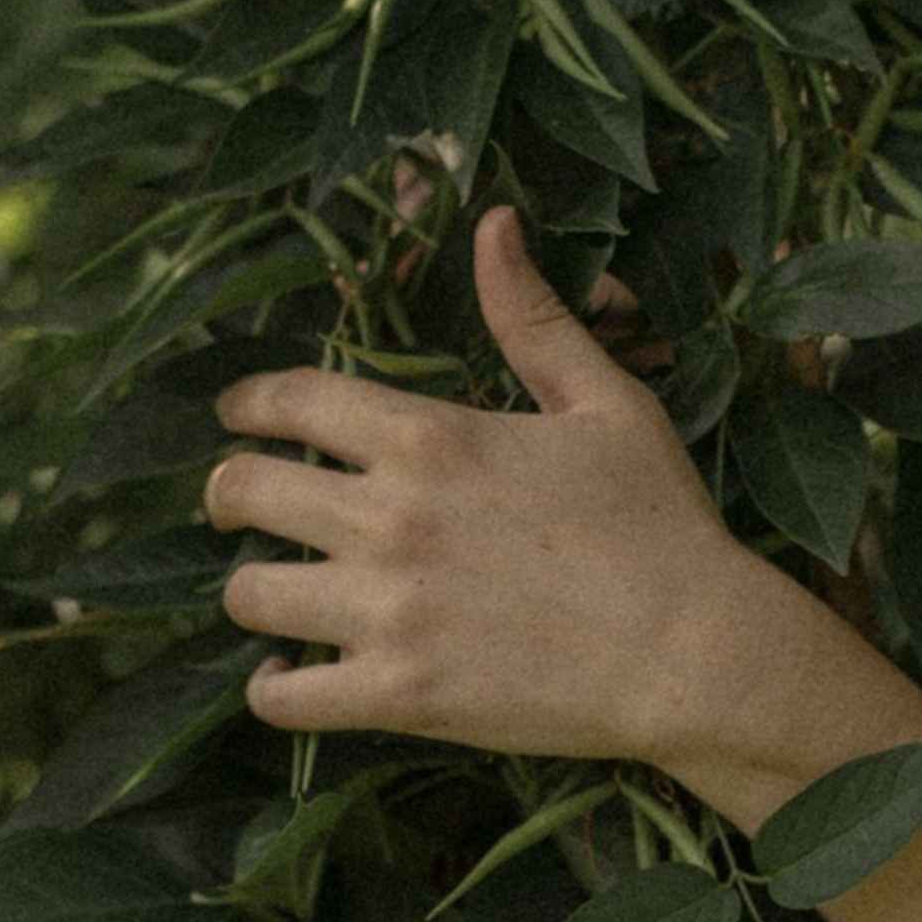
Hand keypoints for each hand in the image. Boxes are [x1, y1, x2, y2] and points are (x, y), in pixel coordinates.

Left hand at [205, 204, 846, 766]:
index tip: (235, 415)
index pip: (292, 398)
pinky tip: (285, 679)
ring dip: (251, 590)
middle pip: (245, 491)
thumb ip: (532, 319)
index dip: (249, 404)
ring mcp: (387, 611)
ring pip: (249, 594)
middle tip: (232, 506)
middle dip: (225, 494)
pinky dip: (272, 691)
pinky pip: (285, 697)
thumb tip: (492, 223)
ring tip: (269, 594)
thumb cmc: (660, 522)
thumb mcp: (605, 401)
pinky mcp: (399, 694)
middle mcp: (389, 517)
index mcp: (430, 437)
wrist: (696, 650)